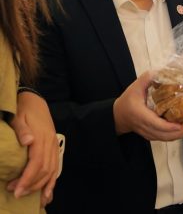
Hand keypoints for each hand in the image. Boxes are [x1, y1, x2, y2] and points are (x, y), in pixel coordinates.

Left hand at [7, 92, 58, 206]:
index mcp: (41, 136)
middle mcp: (51, 142)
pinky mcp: (54, 146)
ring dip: (40, 185)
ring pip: (52, 170)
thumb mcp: (18, 117)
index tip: (16, 189)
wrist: (35, 100)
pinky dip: (52, 181)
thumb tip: (28, 142)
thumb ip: (22, 130)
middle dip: (31, 185)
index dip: (27, 178)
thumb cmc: (24, 110)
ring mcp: (54, 145)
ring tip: (26, 193)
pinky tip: (47, 193)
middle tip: (16, 193)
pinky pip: (56, 166)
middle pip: (45, 169)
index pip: (37, 162)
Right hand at [113, 71, 182, 140]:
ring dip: (181, 133)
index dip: (172, 126)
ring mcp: (149, 134)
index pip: (158, 125)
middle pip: (166, 136)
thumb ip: (148, 78)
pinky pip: (165, 138)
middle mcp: (146, 127)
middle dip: (182, 131)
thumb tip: (162, 71)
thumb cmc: (128, 100)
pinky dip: (176, 134)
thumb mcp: (136, 86)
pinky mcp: (152, 136)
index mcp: (141, 116)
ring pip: (167, 139)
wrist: (119, 115)